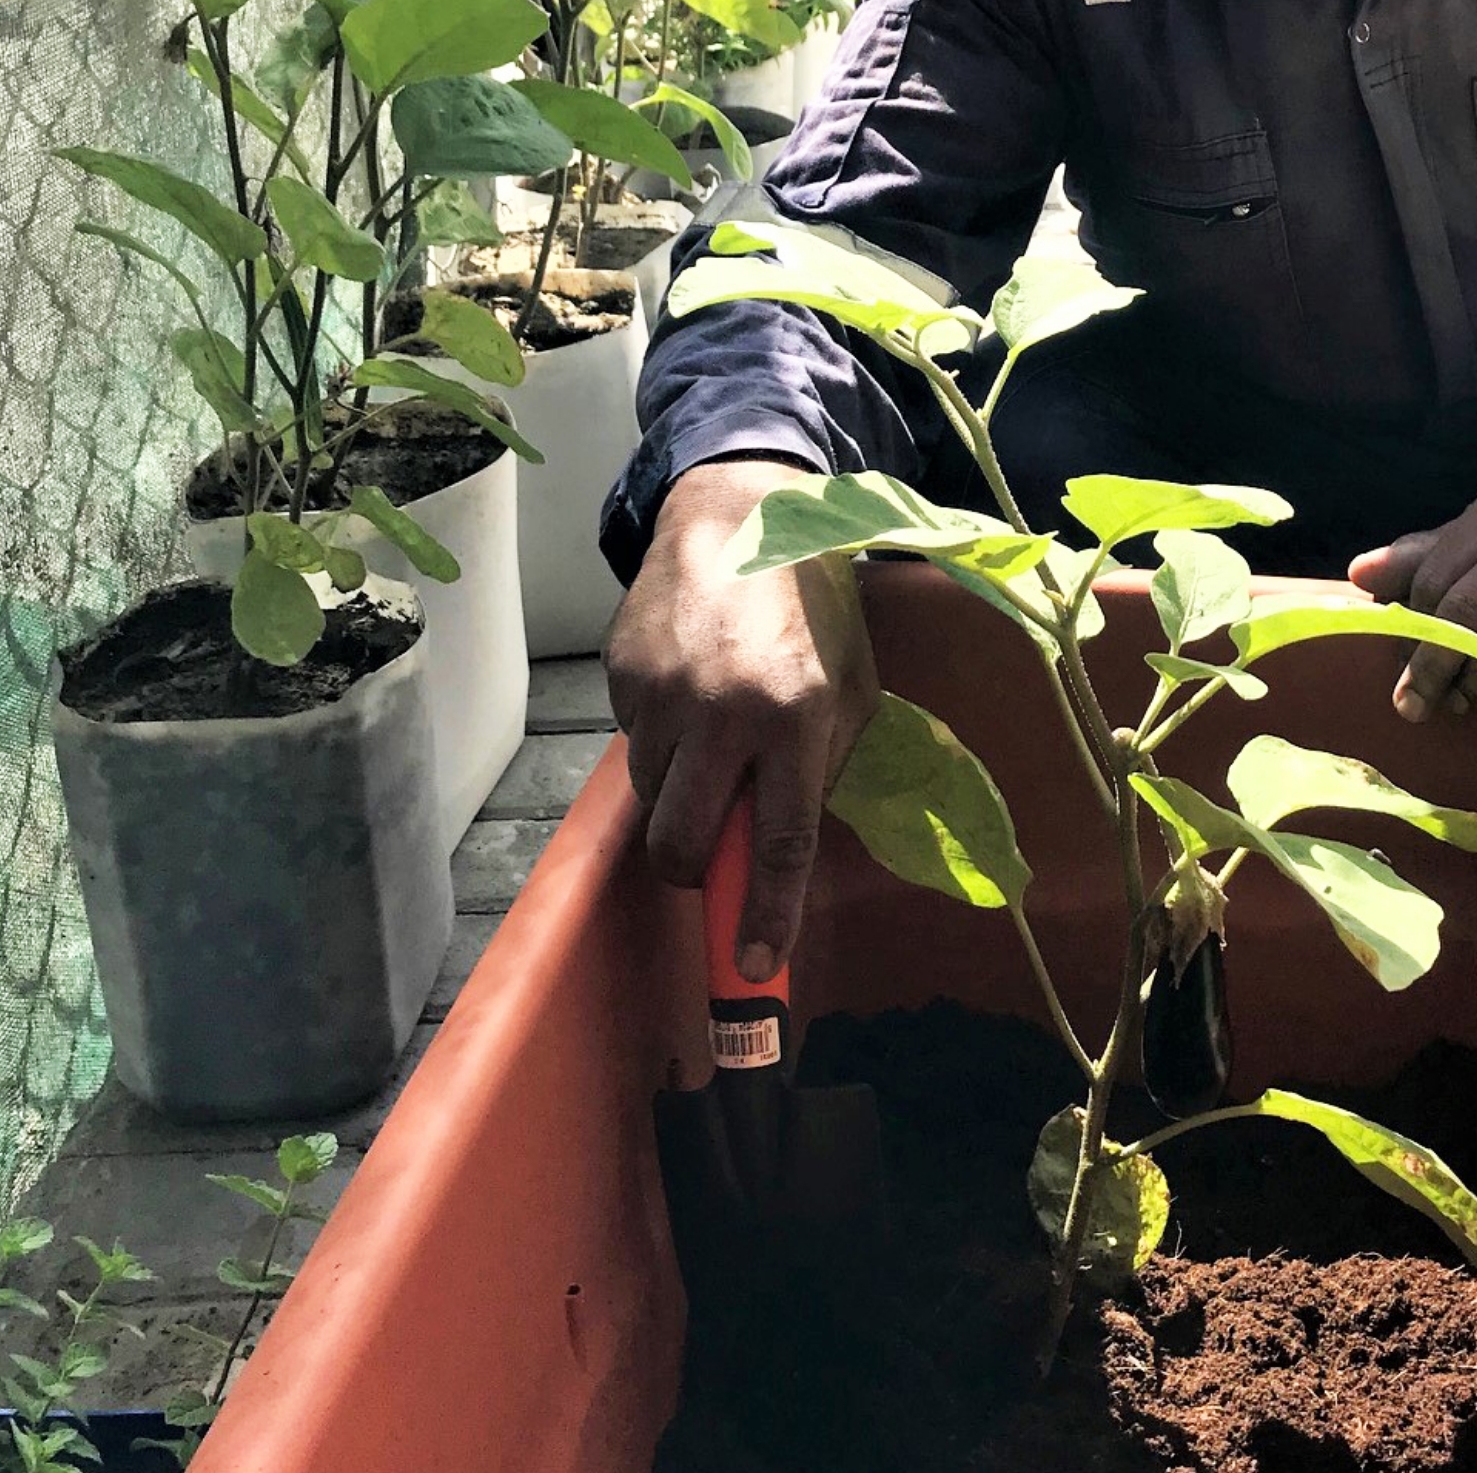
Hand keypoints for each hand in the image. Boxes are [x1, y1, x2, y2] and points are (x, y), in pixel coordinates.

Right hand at [606, 459, 878, 980]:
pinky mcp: (621, 677)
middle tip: (710, 855)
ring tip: (711, 735)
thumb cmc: (812, 602)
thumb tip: (778, 840)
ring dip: (679, 793)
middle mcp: (723, 711)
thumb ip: (821, 763)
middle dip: (693, 869)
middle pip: (682, 843)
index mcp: (795, 715)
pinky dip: (660, 742)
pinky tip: (688, 690)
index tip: (752, 968)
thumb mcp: (851, 681)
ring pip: (652, 797)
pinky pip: (632, 745)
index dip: (762, 913)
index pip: (776, 841)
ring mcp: (661, 695)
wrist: (738, 512)